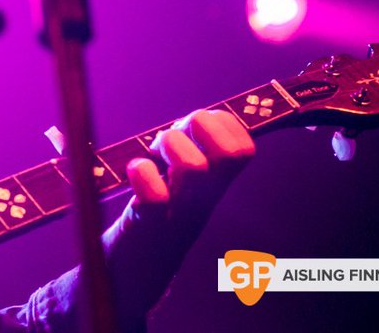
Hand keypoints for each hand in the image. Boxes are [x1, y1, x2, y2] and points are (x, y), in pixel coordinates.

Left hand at [126, 109, 255, 219]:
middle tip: (170, 139)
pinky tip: (135, 172)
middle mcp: (207, 196)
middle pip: (231, 153)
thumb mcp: (182, 173)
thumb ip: (191, 145)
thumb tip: (198, 119)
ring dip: (166, 146)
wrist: (137, 260)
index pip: (243, 146)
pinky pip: (156, 196)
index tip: (192, 130)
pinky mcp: (150, 224)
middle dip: (195, 127)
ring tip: (152, 156)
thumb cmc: (158, 207)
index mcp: (218, 182)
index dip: (218, 123)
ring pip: (193, 167)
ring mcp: (182, 211)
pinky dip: (142, 173)